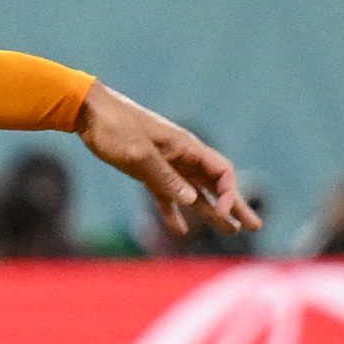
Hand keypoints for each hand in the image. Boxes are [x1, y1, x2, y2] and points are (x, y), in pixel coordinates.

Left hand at [75, 83, 260, 238]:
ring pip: (195, 192)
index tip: (224, 213)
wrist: (87, 112)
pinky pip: (166, 196)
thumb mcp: (139, 154)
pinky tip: (180, 230)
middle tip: (255, 226)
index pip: (222, 172)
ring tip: (230, 231)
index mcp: (186, 147)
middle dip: (234, 205)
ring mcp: (165, 164)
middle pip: (216, 184)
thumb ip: (165, 177)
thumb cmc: (115, 127)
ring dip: (211, 212)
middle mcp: (181, 156)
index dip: (229, 194)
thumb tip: (192, 200)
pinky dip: (174, 213)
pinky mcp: (146, 172)